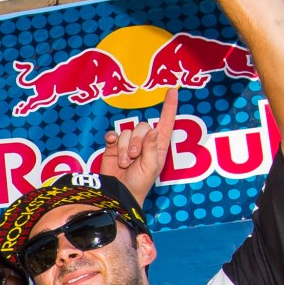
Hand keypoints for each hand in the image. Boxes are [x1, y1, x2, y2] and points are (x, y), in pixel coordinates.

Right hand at [101, 87, 179, 202]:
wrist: (119, 193)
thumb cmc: (139, 184)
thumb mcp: (150, 168)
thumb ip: (151, 149)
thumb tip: (154, 130)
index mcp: (158, 145)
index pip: (166, 122)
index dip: (169, 106)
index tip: (172, 91)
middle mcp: (144, 141)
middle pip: (142, 126)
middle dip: (136, 141)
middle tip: (133, 157)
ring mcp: (128, 143)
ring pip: (126, 132)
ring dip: (123, 148)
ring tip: (124, 163)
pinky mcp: (113, 145)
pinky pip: (113, 134)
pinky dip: (112, 140)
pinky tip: (111, 146)